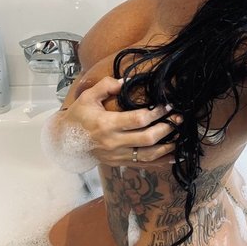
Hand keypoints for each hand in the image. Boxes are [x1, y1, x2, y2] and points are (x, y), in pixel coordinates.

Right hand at [56, 77, 181, 166]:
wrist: (66, 143)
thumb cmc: (79, 117)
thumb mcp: (87, 97)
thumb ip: (105, 86)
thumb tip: (125, 80)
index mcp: (107, 124)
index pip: (138, 120)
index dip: (156, 113)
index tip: (167, 105)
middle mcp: (114, 142)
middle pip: (147, 138)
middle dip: (166, 128)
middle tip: (179, 119)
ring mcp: (118, 155)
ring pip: (148, 155)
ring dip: (167, 146)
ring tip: (180, 136)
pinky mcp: (120, 163)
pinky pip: (144, 165)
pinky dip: (160, 162)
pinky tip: (174, 157)